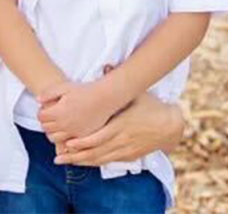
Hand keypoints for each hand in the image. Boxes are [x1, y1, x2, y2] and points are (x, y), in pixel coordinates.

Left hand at [36, 81, 114, 142]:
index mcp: (58, 112)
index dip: (42, 112)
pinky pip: (67, 143)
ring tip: (58, 124)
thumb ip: (48, 93)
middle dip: (46, 122)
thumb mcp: (64, 87)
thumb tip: (38, 100)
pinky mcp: (83, 137)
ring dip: (53, 132)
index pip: (40, 117)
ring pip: (54, 138)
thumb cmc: (84, 91)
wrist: (104, 98)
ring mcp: (74, 132)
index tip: (47, 109)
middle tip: (52, 116)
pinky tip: (68, 131)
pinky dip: (64, 139)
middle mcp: (65, 124)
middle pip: (45, 128)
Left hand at [54, 92, 184, 166]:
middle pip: (95, 152)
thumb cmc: (151, 108)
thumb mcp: (136, 95)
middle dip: (76, 156)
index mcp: (121, 126)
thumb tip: (106, 65)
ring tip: (63, 161)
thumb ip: (119, 83)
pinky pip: (107, 162)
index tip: (68, 143)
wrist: (169, 126)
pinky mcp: (128, 157)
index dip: (83, 142)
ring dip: (81, 162)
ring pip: (99, 160)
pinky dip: (93, 163)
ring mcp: (125, 151)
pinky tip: (81, 163)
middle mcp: (121, 141)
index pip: (99, 138)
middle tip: (58, 156)